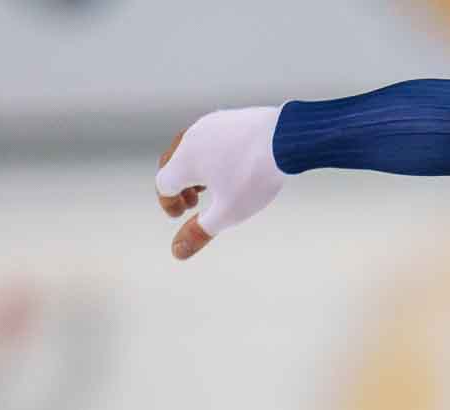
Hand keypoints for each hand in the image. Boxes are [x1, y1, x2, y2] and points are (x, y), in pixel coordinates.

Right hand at [155, 106, 286, 260]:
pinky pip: (210, 138)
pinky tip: (231, 166)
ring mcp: (210, 124)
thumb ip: (200, 232)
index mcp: (184, 160)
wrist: (285, 138)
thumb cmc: (254, 177)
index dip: (169, 203)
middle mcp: (191, 138)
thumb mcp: (228, 212)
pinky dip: (211, 155)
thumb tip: (177, 252)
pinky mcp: (230, 117)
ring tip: (211, 185)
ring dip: (194, 170)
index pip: (163, 183)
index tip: (182, 215)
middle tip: (193, 202)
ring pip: (191, 148)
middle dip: (178, 186)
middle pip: (172, 163)